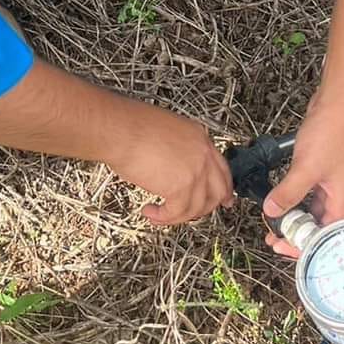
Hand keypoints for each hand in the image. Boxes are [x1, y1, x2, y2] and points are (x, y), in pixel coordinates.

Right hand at [109, 104, 233, 226]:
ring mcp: (195, 170)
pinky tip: (150, 212)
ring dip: (177, 215)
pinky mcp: (181, 186)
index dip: (223, 187)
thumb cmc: (129, 126)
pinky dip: (163, 217)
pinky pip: (177, 212)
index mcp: (198, 137)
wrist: (118, 129)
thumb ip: (175, 150)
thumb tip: (171, 169)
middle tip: (196, 215)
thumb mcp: (163, 132)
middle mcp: (202, 153)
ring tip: (159, 213)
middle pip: (218, 189)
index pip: (221, 167)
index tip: (224, 198)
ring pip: (197, 206)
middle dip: (207, 207)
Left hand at [262, 94, 343, 258]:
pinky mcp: (330, 172)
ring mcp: (338, 184)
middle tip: (274, 237)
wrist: (342, 101)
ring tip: (275, 221)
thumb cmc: (334, 131)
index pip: (328, 239)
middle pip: (323, 228)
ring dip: (297, 217)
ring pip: (317, 211)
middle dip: (298, 234)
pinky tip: (285, 200)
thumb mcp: (306, 168)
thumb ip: (288, 193)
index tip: (283, 248)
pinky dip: (299, 200)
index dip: (305, 247)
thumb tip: (271, 212)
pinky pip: (314, 195)